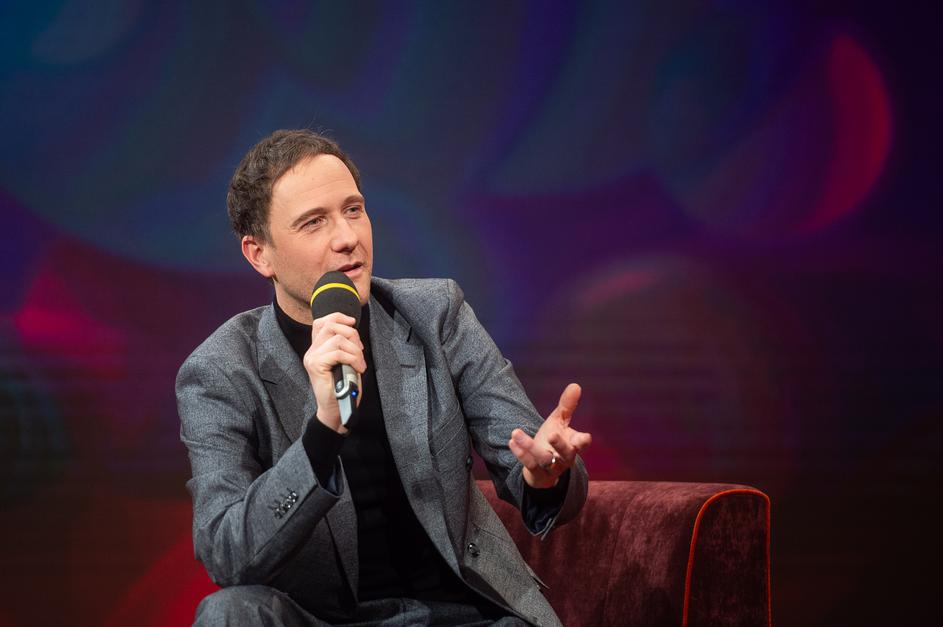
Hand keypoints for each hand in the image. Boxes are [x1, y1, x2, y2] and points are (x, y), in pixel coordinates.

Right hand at [303, 312, 365, 432]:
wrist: (336, 410)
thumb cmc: (343, 387)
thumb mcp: (346, 361)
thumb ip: (345, 345)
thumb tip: (352, 329)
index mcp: (317, 348)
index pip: (322, 322)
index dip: (338, 317)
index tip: (353, 322)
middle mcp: (311, 350)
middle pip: (331, 326)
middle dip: (352, 334)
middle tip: (360, 351)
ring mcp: (311, 357)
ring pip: (338, 339)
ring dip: (355, 350)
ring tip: (359, 364)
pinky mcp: (315, 365)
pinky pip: (339, 352)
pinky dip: (353, 359)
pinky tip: (357, 368)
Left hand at [508, 383, 591, 488]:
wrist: (543, 467)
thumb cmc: (554, 440)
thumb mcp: (560, 421)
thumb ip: (567, 405)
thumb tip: (575, 385)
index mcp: (573, 444)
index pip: (582, 444)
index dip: (583, 441)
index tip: (583, 438)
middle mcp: (565, 458)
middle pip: (566, 454)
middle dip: (560, 444)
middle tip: (552, 434)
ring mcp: (552, 468)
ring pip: (543, 459)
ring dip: (529, 446)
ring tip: (516, 432)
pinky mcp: (538, 474)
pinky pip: (530, 465)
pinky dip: (520, 453)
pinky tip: (512, 441)